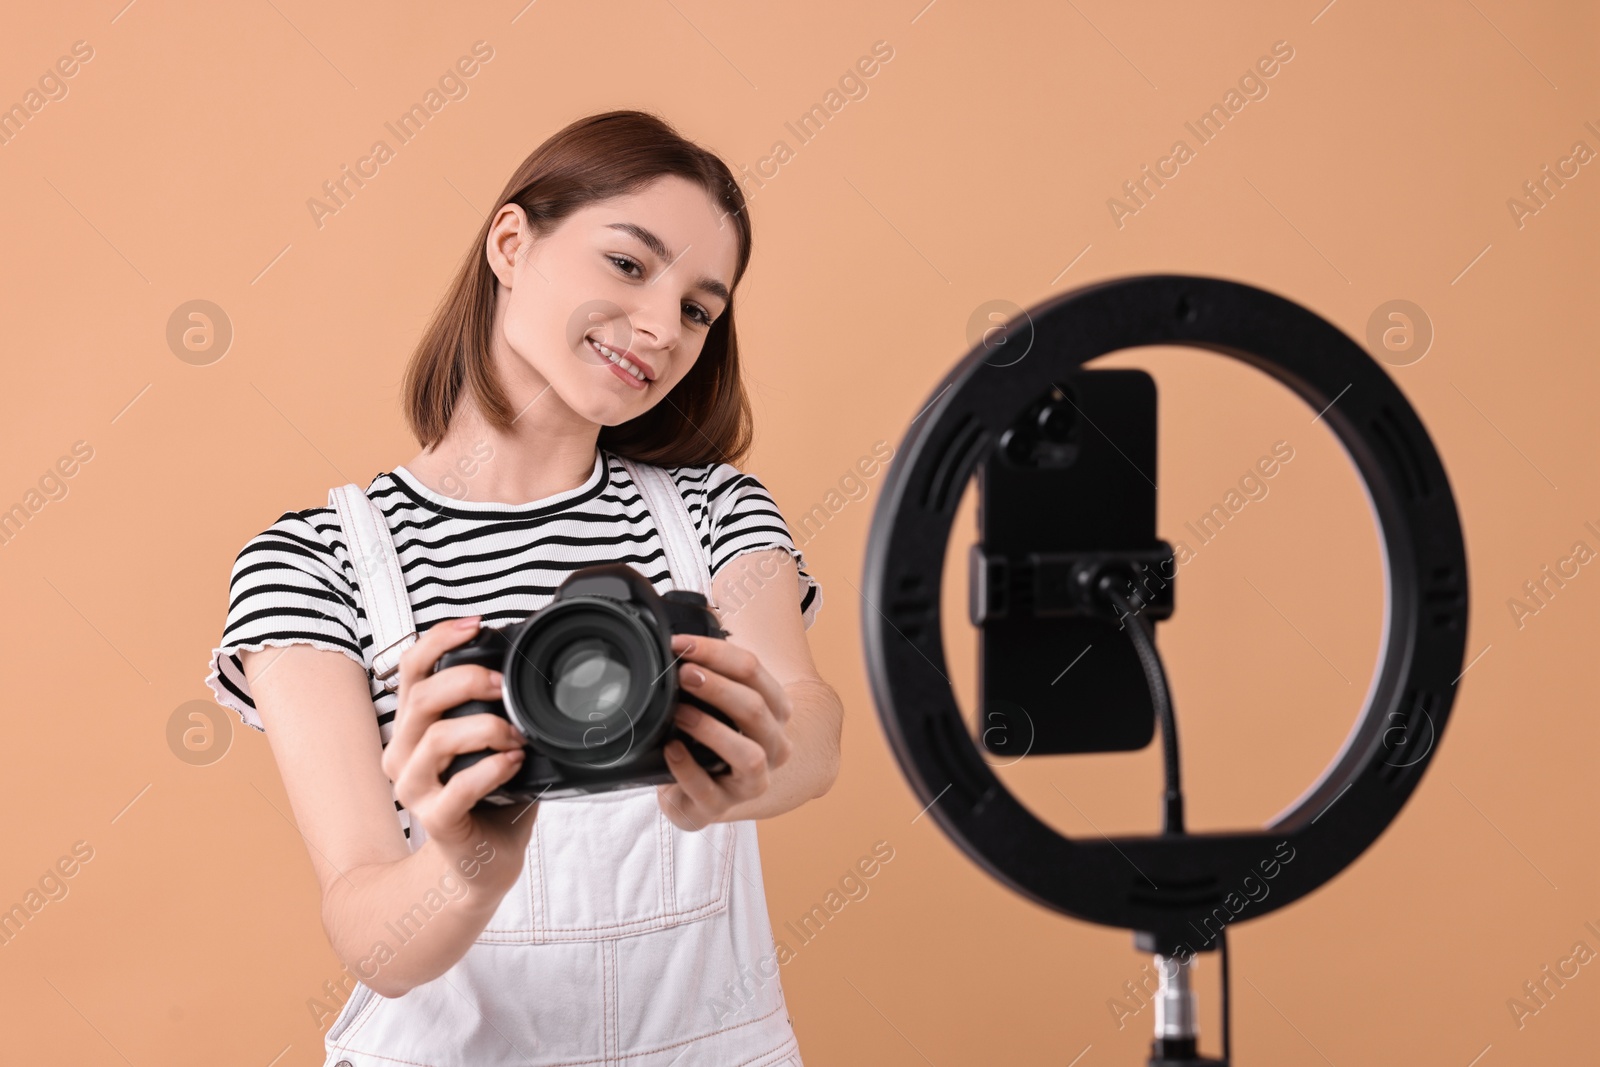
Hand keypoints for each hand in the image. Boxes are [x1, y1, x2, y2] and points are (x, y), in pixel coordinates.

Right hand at [382, 616, 535, 878]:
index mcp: (413, 728)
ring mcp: (414, 790)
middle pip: (421, 697)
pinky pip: (460, 786)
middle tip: (503, 685)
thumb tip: (532, 667)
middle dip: (468, 680)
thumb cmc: (490, 800)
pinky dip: (494, 768)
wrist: (481, 864)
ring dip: (486, 727)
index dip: (439, 639)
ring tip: (517, 735)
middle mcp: (403, 754)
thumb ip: (496, 709)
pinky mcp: (434, 821)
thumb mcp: (489, 745)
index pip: (411, 669)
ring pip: (438, 737)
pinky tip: (515, 762)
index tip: (477, 625)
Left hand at [656, 631, 794, 830]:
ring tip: (679, 713)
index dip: (716, 652)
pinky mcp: (722, 807)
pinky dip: (687, 768)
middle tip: (683, 673)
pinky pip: (709, 790)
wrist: (699, 791)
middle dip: (717, 686)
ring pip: (749, 754)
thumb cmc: (709, 739)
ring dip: (711, 729)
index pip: (754, 670)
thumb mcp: (717, 703)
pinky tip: (671, 750)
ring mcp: (753, 781)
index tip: (680, 644)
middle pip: (756, 708)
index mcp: (776, 710)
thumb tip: (679, 639)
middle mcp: (774, 745)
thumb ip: (708, 673)